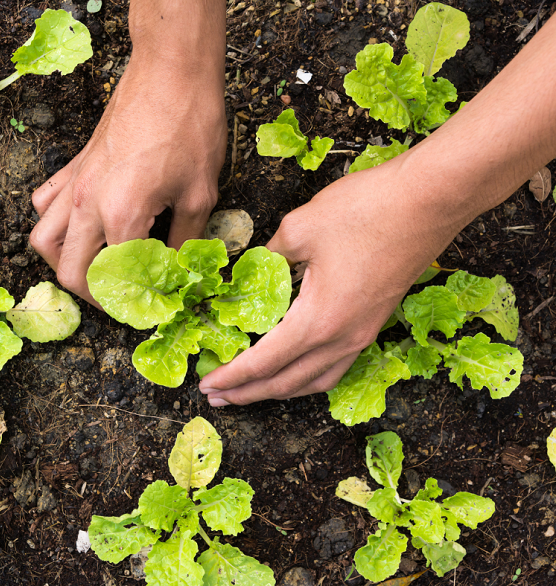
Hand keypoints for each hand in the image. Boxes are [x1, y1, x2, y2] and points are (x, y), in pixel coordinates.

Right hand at [30, 42, 226, 304]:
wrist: (171, 73)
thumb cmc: (190, 127)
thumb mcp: (200, 194)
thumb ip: (185, 241)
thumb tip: (178, 271)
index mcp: (122, 216)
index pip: (114, 279)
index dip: (131, 303)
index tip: (148, 309)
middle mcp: (88, 204)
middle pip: (69, 271)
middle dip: (93, 295)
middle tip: (119, 299)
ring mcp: (75, 183)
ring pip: (43, 240)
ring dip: (64, 263)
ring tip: (93, 269)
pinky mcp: (74, 165)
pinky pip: (46, 203)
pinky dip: (54, 224)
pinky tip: (80, 226)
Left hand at [199, 155, 464, 405]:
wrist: (431, 200)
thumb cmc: (366, 210)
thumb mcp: (300, 228)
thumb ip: (268, 256)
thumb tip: (253, 269)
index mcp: (318, 321)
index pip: (263, 362)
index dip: (232, 377)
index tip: (206, 385)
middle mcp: (342, 339)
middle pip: (287, 382)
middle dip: (248, 393)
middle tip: (217, 396)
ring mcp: (363, 335)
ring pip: (314, 381)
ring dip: (279, 390)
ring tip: (251, 391)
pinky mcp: (375, 323)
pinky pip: (335, 367)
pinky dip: (308, 377)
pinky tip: (296, 369)